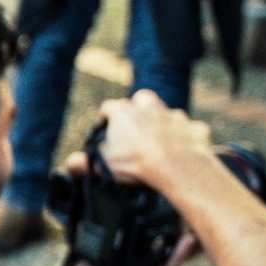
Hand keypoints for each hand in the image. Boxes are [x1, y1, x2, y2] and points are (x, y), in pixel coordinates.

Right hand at [63, 90, 213, 190]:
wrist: (177, 165)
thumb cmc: (136, 162)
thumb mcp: (103, 164)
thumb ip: (84, 163)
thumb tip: (70, 165)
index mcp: (124, 111)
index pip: (109, 108)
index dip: (106, 119)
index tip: (105, 130)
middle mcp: (149, 107)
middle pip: (142, 100)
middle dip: (139, 110)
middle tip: (136, 129)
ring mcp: (175, 116)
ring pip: (169, 114)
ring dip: (166, 124)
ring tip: (163, 143)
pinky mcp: (195, 128)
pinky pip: (192, 130)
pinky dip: (189, 138)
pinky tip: (186, 151)